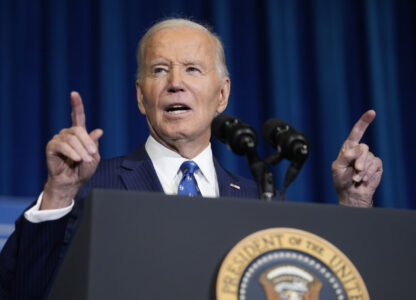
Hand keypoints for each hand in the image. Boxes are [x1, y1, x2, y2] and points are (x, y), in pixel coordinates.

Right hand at [41, 92, 102, 209]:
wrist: (72, 182)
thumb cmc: (83, 169)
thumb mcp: (94, 156)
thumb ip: (94, 143)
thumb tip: (98, 130)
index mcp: (79, 134)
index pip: (77, 116)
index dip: (76, 105)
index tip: (74, 94)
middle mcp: (67, 133)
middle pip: (78, 130)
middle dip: (87, 143)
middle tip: (92, 155)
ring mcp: (58, 139)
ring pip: (72, 138)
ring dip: (81, 150)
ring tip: (84, 160)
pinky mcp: (51, 147)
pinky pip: (62, 145)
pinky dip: (72, 152)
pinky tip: (76, 159)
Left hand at [332, 110, 382, 206]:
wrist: (351, 195)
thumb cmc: (341, 181)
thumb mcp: (338, 167)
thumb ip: (346, 155)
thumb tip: (359, 149)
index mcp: (348, 149)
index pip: (356, 132)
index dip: (364, 122)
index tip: (372, 112)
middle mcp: (359, 152)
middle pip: (363, 147)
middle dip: (359, 161)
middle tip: (355, 171)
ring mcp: (368, 158)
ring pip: (369, 158)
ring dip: (362, 170)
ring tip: (356, 178)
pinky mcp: (376, 166)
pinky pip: (375, 165)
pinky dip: (368, 173)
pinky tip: (363, 179)